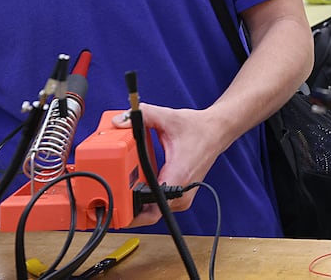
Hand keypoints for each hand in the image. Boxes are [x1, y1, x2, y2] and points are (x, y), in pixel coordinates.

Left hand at [111, 104, 226, 226]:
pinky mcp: (181, 195)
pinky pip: (159, 203)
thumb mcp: (168, 118)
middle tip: (113, 191)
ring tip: (124, 185)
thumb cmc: (198, 129)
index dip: (132, 214)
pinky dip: (147, 196)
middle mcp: (182, 192)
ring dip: (137, 201)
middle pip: (149, 213)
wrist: (217, 131)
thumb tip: (120, 120)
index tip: (116, 207)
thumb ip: (144, 116)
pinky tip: (138, 183)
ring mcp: (182, 196)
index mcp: (178, 176)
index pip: (153, 211)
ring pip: (153, 210)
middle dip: (128, 205)